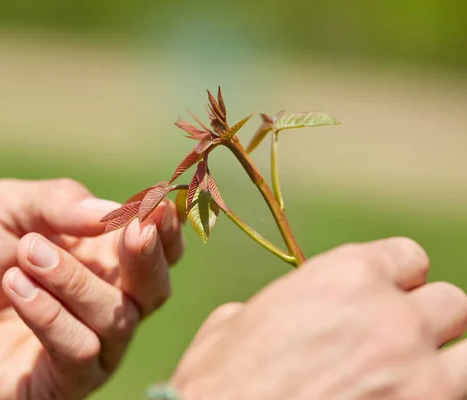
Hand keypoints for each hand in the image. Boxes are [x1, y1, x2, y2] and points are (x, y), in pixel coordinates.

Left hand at [0, 178, 183, 398]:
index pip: (157, 248)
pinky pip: (79, 352)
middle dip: (147, 259)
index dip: (166, 230)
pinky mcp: (62, 382)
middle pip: (154, 289)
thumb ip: (58, 202)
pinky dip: (51, 316)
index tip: (157, 207)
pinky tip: (17, 287)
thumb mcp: (5, 207)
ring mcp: (88, 345)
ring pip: (115, 318)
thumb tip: (112, 211)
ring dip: (74, 281)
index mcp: (103, 257)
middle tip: (130, 230)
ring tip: (26, 253)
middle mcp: (106, 302)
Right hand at [171, 238, 466, 399]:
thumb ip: (276, 309)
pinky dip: (438, 399)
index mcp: (344, 277)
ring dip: (445, 365)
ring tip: (414, 380)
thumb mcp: (233, 324)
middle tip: (397, 345)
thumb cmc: (219, 382)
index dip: (397, 278)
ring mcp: (417, 374)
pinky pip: (458, 398)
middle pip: (449, 303)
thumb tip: (279, 318)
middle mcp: (390, 317)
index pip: (408, 257)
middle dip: (425, 321)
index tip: (387, 297)